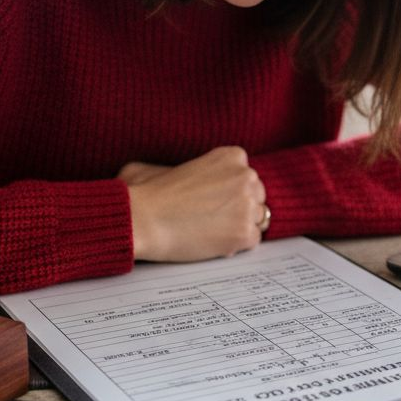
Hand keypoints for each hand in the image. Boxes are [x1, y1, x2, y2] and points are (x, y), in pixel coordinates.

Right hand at [124, 146, 267, 261]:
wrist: (142, 220)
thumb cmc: (147, 192)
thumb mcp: (171, 163)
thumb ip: (195, 168)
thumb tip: (199, 182)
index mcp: (232, 156)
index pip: (246, 176)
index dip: (230, 190)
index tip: (213, 199)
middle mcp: (246, 177)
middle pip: (257, 196)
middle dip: (239, 207)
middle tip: (213, 218)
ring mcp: (248, 206)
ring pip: (258, 219)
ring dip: (239, 225)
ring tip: (212, 231)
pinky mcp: (245, 233)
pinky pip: (253, 240)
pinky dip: (236, 244)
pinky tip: (212, 242)